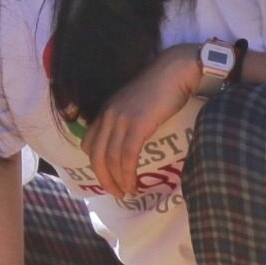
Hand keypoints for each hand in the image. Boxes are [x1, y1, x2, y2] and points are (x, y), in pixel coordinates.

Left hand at [80, 44, 200, 199]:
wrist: (176, 71)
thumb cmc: (161, 87)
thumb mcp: (135, 104)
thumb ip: (127, 119)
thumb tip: (130, 143)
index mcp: (106, 110)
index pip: (89, 143)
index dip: (96, 165)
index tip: (108, 178)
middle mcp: (108, 115)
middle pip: (96, 155)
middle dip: (104, 178)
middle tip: (116, 193)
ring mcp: (121, 119)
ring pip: (111, 159)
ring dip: (117, 180)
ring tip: (127, 192)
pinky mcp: (137, 124)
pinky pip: (127, 156)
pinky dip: (128, 174)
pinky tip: (133, 184)